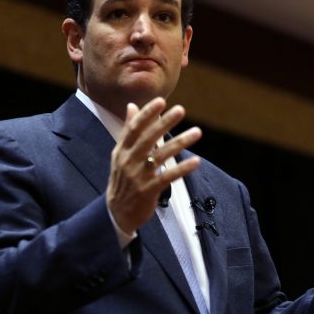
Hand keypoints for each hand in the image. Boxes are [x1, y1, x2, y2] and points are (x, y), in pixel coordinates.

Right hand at [107, 97, 201, 234]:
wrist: (117, 213)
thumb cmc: (122, 179)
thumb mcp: (120, 154)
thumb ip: (128, 130)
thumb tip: (132, 106)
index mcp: (122, 150)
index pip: (134, 128)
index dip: (147, 114)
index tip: (161, 101)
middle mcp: (128, 161)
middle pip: (148, 138)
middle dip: (164, 123)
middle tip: (180, 110)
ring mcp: (138, 176)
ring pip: (161, 156)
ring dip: (180, 142)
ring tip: (197, 132)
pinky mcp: (148, 191)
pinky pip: (168, 177)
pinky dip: (182, 169)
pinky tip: (196, 161)